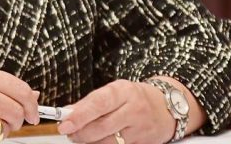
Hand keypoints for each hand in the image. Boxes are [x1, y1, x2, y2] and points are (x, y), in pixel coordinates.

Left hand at [57, 80, 174, 143]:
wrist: (166, 108)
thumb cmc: (135, 98)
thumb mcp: (116, 91)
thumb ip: (91, 102)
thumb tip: (67, 112)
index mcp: (124, 91)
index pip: (99, 103)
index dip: (80, 115)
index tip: (65, 124)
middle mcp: (133, 110)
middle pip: (101, 127)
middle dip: (80, 132)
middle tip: (69, 131)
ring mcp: (140, 130)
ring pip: (107, 142)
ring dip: (89, 142)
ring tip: (83, 136)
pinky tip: (98, 141)